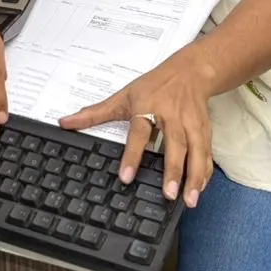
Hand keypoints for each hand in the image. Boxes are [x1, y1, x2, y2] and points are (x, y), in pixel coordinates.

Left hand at [59, 52, 212, 207]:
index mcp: (148, 107)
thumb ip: (94, 113)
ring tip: (189, 199)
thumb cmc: (154, 85)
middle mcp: (171, 116)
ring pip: (195, 150)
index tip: (126, 177)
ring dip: (194, 176)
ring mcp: (191, 123)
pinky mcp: (204, 130)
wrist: (190, 71)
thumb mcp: (123, 96)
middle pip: (174, 144)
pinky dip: (204, 172)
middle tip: (168, 195)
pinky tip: (200, 189)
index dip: (132, 155)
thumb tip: (65, 122)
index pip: (139, 132)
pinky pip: (206, 153)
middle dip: (173, 170)